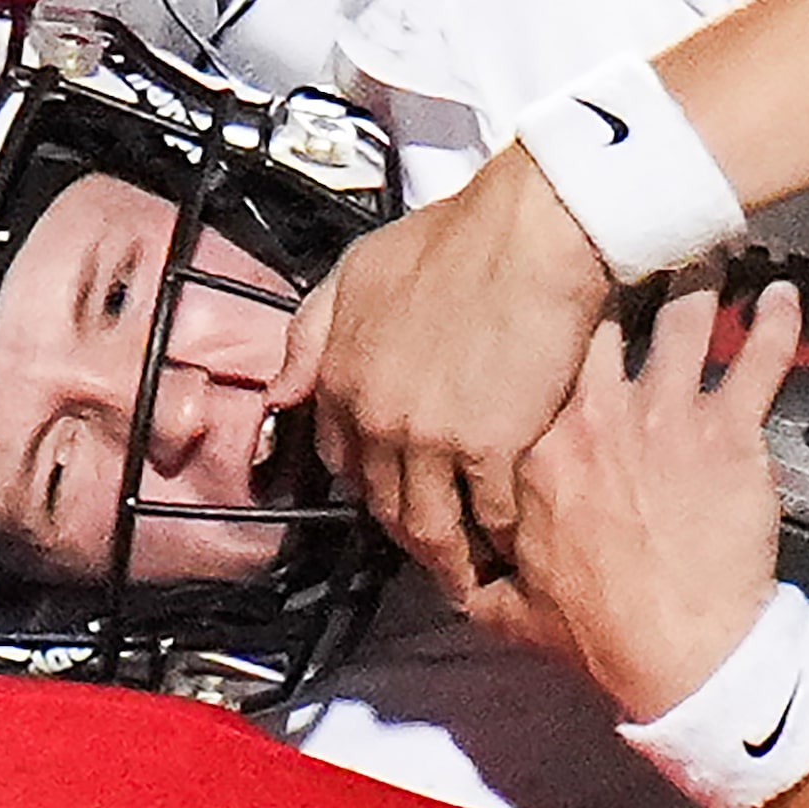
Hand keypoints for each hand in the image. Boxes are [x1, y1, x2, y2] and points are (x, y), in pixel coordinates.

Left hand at [277, 145, 611, 598]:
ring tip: (464, 574)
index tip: (384, 495)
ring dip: (444, 558)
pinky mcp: (488, 448)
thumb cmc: (456, 240)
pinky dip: (497, 536)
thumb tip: (279, 392)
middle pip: (380, 502)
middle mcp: (373, 414)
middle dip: (402, 535)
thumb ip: (311, 333)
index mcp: (340, 375)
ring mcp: (428, 437)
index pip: (337, 457)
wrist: (529, 233)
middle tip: (427, 554)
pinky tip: (508, 545)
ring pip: (426, 524)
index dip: (363, 479)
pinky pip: (487, 514)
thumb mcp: (357, 271)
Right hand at [465, 276, 803, 719]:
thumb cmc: (602, 631)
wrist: (681, 654)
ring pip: (682, 315)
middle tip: (618, 238)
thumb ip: (475, 583)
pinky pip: (761, 357)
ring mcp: (665, 415)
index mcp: (536, 449)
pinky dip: (778, 319)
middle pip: (599, 312)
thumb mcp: (512, 612)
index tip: (536, 287)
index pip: (527, 361)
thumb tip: (447, 578)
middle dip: (608, 267)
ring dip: (695, 273)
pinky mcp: (729, 431)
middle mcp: (596, 414)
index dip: (533, 319)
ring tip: (700, 239)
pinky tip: (784, 292)